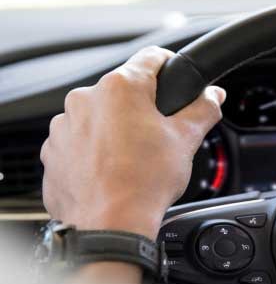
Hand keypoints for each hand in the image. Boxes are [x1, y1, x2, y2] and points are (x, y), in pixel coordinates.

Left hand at [41, 46, 225, 239]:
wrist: (110, 225)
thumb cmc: (145, 182)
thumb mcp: (186, 140)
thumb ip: (203, 109)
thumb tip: (214, 95)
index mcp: (121, 88)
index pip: (151, 58)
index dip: (170, 64)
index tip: (175, 76)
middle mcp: (85, 99)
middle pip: (123, 91)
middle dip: (142, 107)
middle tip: (159, 133)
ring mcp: (63, 126)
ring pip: (99, 116)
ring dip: (115, 128)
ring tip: (134, 157)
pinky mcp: (52, 152)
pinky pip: (78, 141)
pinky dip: (94, 150)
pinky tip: (111, 169)